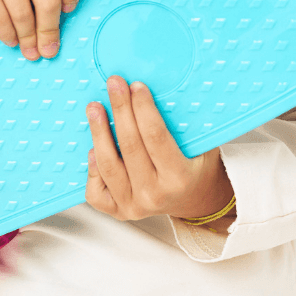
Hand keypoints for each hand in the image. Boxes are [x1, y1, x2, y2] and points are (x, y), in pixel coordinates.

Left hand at [85, 75, 234, 225]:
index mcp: (178, 178)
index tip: (136, 86)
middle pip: (129, 146)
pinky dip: (92, 166)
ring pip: (108, 165)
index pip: (155, 136)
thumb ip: (185, 123)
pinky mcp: (118, 210)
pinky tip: (94, 147)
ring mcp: (133, 206)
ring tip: (95, 108)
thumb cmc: (196, 168)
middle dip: (120, 109)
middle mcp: (154, 195)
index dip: (143, 108)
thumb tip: (160, 88)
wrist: (194, 200)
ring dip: (99, 132)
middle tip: (114, 85)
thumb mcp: (203, 145)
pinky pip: (96, 190)